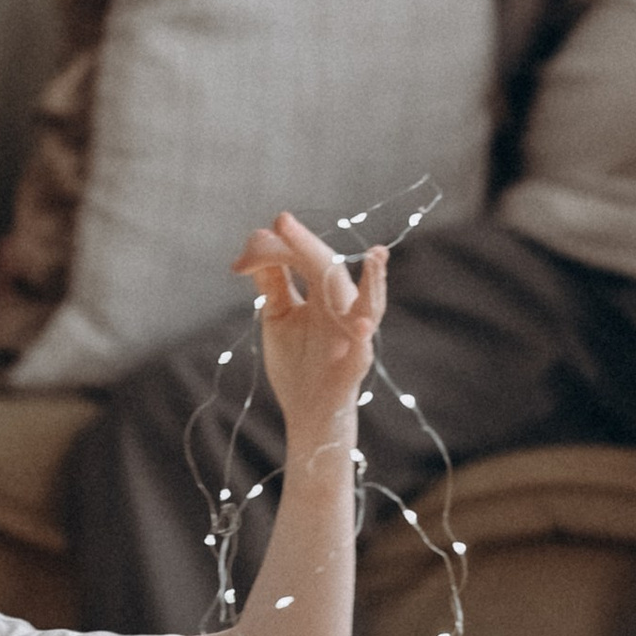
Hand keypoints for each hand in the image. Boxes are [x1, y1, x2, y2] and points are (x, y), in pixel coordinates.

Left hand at [233, 212, 385, 437]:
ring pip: (368, 305)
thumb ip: (273, 284)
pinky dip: (362, 339)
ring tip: (377, 256)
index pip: (311, 260)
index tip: (275, 223)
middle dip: (308, 247)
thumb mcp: (279, 317)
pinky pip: (362, 350)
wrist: (306, 412)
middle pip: (331, 272)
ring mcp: (352, 337)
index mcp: (324, 296)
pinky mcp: (354, 366)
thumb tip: (258, 247)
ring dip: (374, 281)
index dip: (294, 242)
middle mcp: (343, 310)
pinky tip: (361, 326)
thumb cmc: (298, 364)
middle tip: (282, 223)